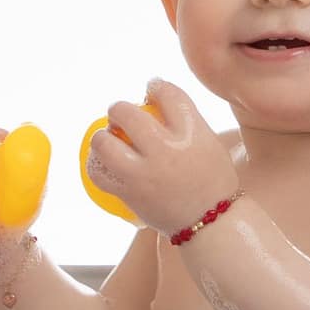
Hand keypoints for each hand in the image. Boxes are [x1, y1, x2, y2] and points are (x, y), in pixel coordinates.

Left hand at [85, 79, 240, 237]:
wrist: (213, 223)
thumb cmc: (213, 181)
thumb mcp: (209, 142)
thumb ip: (185, 121)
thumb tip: (153, 102)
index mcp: (191, 132)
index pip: (167, 93)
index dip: (155, 86)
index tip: (151, 89)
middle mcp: (166, 149)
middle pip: (127, 113)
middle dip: (119, 109)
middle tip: (121, 116)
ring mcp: (144, 173)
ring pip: (104, 142)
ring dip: (102, 136)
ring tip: (108, 139)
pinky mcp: (130, 193)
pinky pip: (98, 174)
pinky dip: (95, 165)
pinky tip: (102, 162)